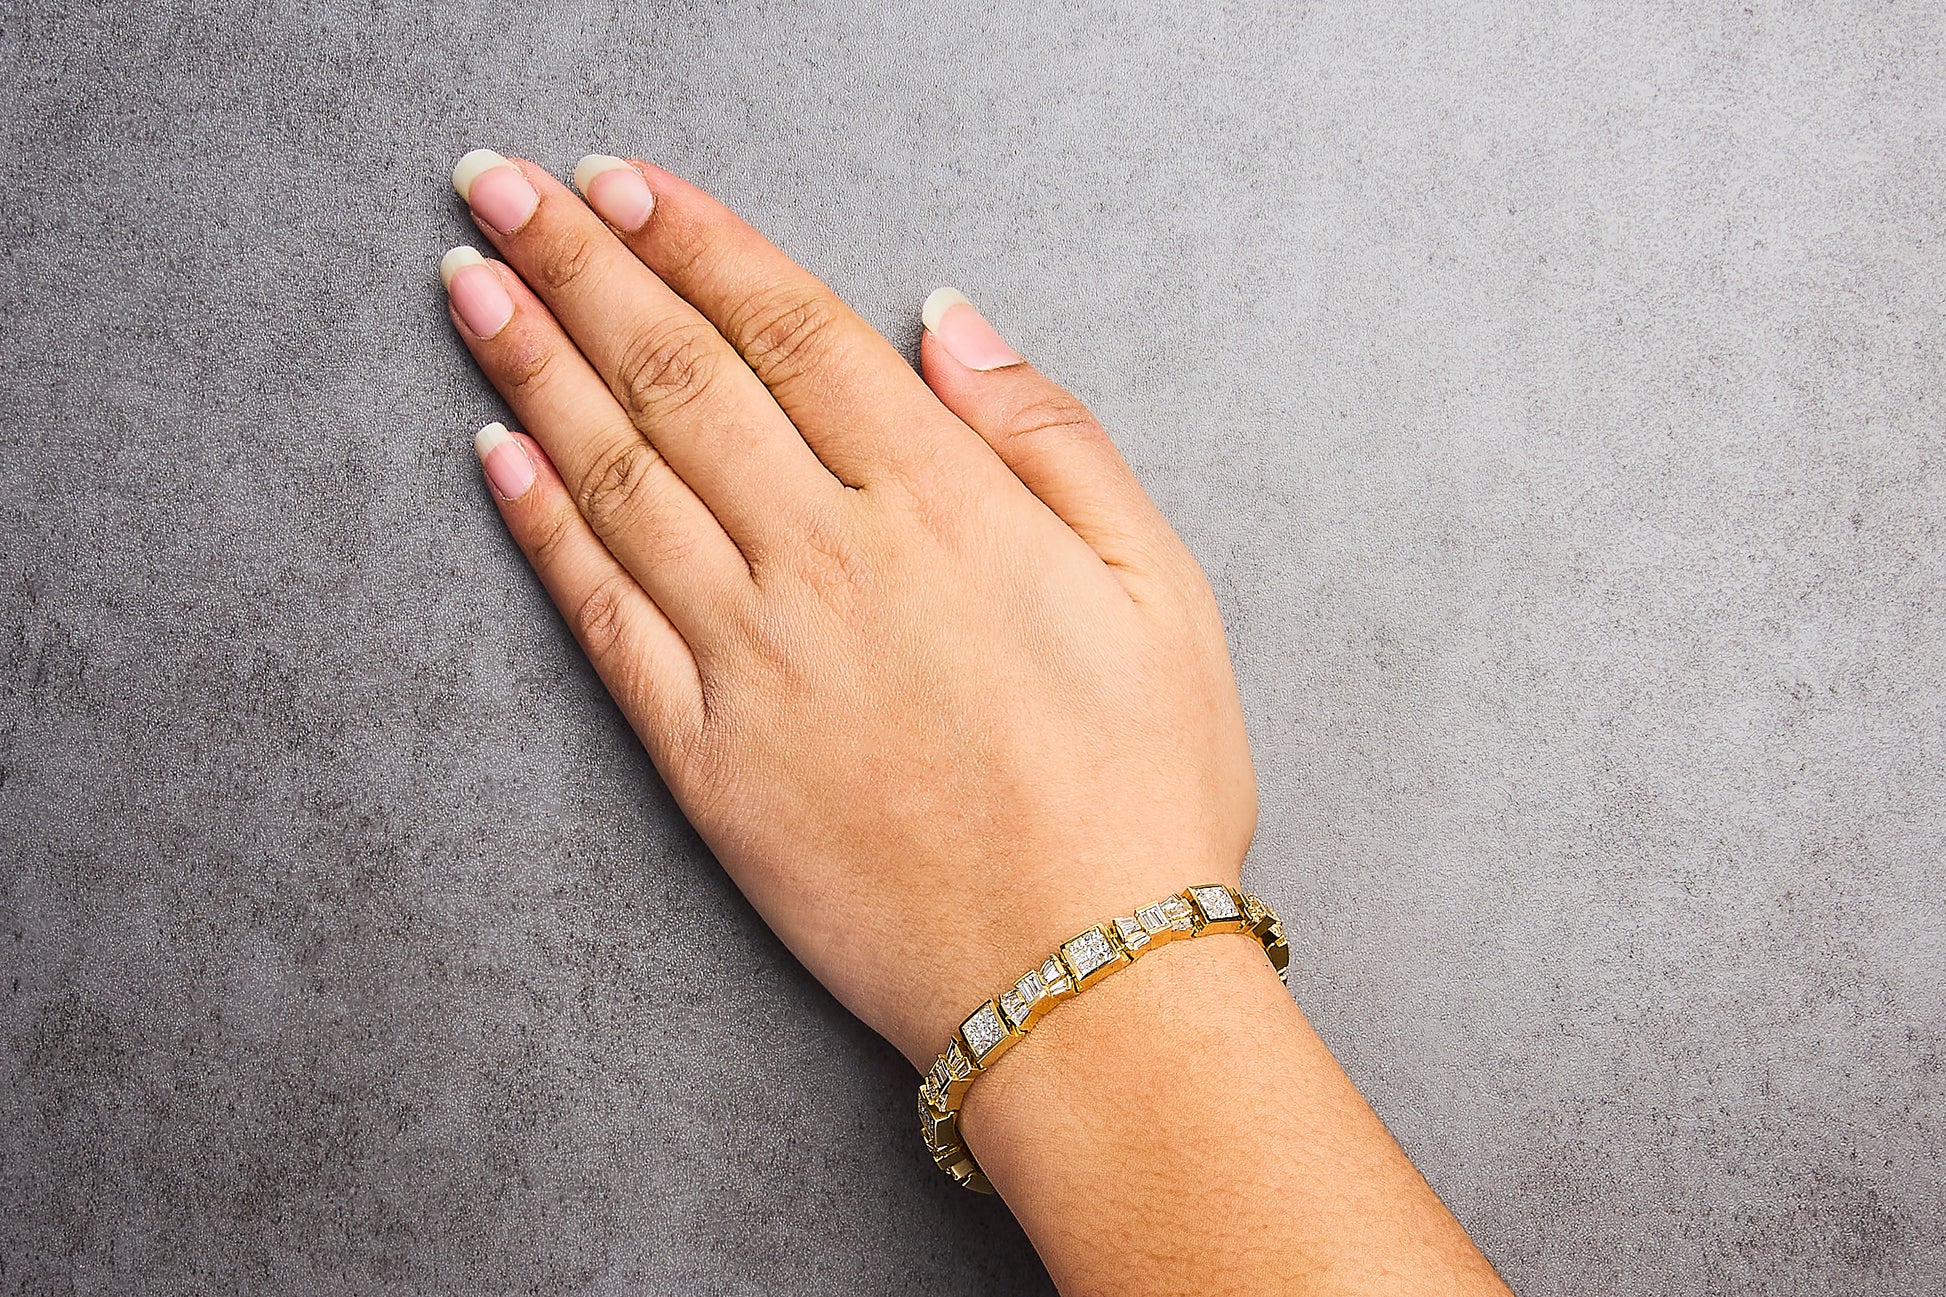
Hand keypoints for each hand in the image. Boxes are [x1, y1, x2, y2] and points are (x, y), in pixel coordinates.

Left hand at [442, 151, 1255, 1066]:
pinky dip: (541, 529)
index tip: (625, 182)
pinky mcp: (704, 760)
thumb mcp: (1161, 585)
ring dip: (532, 366)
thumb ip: (1048, 435)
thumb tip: (950, 322)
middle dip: (580, 264)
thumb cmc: (1142, 787)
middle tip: (505, 185)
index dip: (698, 241)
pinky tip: (493, 456)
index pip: (790, 330)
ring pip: (619, 477)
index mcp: (941, 504)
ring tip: (470, 282)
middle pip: (679, 377)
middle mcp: (828, 561)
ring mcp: (753, 660)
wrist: (1084, 982)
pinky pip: (601, 620)